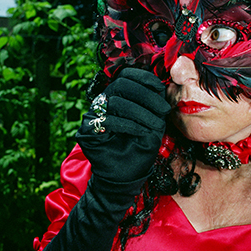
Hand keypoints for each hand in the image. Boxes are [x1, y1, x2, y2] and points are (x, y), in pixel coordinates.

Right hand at [76, 68, 170, 182]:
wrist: (127, 175)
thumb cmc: (140, 146)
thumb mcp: (153, 121)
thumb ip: (153, 103)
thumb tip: (160, 84)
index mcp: (117, 96)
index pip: (126, 76)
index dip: (143, 78)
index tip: (159, 87)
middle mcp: (103, 102)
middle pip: (121, 84)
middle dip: (146, 95)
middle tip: (163, 109)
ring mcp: (93, 115)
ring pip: (116, 101)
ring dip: (141, 112)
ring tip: (155, 125)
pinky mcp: (87, 130)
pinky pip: (108, 120)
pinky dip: (129, 125)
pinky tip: (141, 132)